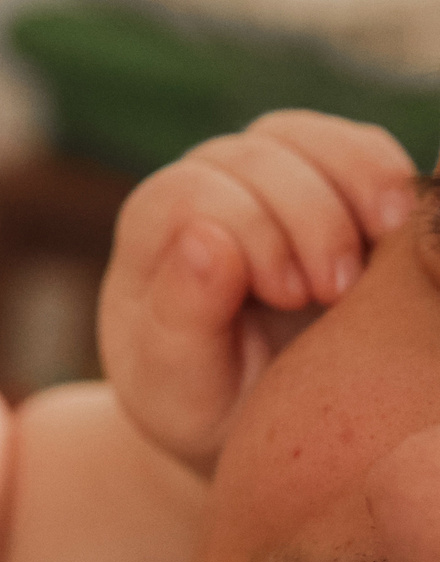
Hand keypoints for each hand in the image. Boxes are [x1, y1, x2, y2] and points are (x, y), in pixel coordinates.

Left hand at [100, 108, 418, 473]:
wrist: (252, 422)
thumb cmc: (202, 404)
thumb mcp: (174, 382)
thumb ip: (179, 316)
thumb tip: (206, 240)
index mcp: (155, 228)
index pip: (193, 190)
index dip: (247, 229)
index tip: (289, 295)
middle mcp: (211, 188)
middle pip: (256, 155)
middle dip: (308, 215)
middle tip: (338, 289)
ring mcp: (274, 181)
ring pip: (311, 139)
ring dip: (357, 181)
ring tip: (387, 243)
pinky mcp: (337, 190)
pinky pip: (363, 152)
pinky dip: (390, 178)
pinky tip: (407, 229)